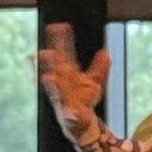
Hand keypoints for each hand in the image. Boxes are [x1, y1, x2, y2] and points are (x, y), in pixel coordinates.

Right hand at [36, 22, 110, 146]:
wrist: (81, 125)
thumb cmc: (83, 100)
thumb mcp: (94, 82)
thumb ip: (100, 67)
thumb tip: (105, 52)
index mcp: (67, 74)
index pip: (63, 54)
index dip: (61, 40)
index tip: (58, 26)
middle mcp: (62, 85)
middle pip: (54, 70)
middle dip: (49, 61)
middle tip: (45, 51)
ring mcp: (63, 100)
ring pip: (55, 91)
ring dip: (52, 85)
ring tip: (48, 79)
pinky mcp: (69, 116)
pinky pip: (70, 115)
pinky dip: (70, 113)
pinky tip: (71, 111)